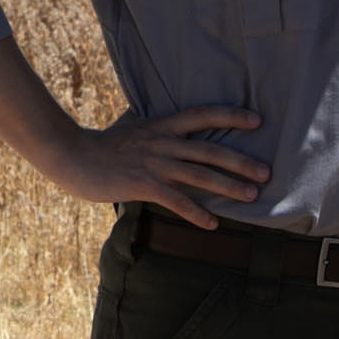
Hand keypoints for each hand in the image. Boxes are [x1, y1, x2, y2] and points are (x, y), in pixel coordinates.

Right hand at [55, 105, 269, 226]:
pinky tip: (213, 224)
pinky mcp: (143, 184)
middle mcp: (162, 142)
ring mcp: (154, 163)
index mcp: (161, 125)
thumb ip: (150, 127)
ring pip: (199, 175)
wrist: (72, 155)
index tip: (256, 120)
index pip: (202, 115)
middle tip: (266, 172)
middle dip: (240, 161)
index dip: (230, 116)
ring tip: (252, 196)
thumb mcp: (130, 126)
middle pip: (209, 150)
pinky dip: (197, 213)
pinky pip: (176, 200)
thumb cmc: (100, 144)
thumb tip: (159, 123)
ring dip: (228, 186)